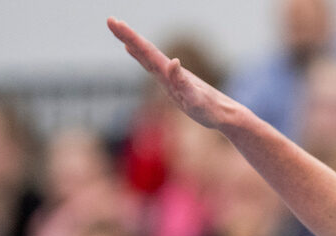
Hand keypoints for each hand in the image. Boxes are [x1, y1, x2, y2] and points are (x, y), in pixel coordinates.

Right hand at [107, 17, 237, 129]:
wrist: (224, 114)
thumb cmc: (211, 110)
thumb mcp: (195, 99)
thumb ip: (183, 82)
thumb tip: (173, 62)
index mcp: (170, 73)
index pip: (147, 51)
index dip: (131, 37)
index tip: (116, 23)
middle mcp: (168, 72)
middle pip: (145, 50)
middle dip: (127, 36)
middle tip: (110, 20)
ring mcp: (169, 78)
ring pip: (147, 57)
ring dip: (132, 44)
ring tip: (119, 33)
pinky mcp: (172, 85)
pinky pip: (152, 67)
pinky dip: (140, 56)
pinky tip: (133, 52)